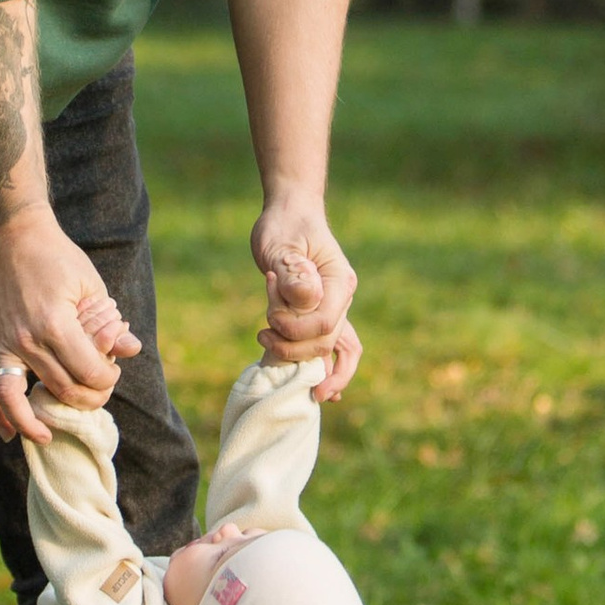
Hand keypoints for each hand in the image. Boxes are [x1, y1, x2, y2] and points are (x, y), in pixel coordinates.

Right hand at [0, 205, 138, 444]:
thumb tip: (131, 350)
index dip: (107, 379)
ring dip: (35, 422)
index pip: (88, 372)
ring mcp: (5, 343)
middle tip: (97, 393)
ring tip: (48, 437)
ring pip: (18, 397)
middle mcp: (27, 339)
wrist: (12, 235)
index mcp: (56, 324)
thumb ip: (109, 323)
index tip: (112, 372)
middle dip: (86, 399)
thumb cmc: (57, 257)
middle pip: (61, 389)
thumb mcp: (91, 284)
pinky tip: (8, 432)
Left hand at [253, 204, 360, 397]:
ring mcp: (334, 307)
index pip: (325, 323)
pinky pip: (331, 348)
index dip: (296, 331)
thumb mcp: (280, 244)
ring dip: (309, 366)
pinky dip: (326, 370)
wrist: (290, 213)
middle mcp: (341, 298)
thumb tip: (303, 298)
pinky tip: (321, 391)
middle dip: (294, 350)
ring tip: (286, 377)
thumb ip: (291, 272)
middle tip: (263, 338)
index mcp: (338, 282)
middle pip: (327, 342)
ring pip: (337, 352)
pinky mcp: (320, 313)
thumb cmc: (284, 225)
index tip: (269, 322)